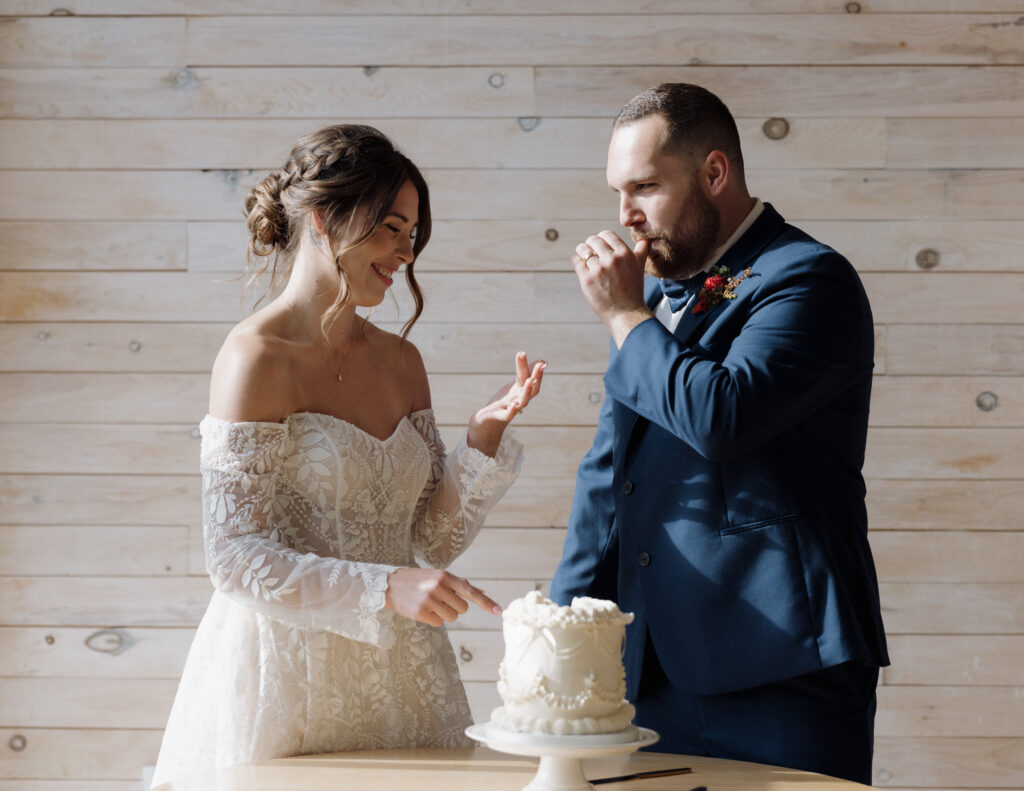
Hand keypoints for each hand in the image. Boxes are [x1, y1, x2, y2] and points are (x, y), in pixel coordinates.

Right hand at [385, 567, 500, 626]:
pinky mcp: (421, 613)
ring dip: (444, 615)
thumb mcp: (438, 576)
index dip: (486, 602)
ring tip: (430, 604)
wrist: (389, 585)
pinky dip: (433, 620)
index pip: (470, 591)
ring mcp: (429, 600)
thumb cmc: (418, 580)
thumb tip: (482, 591)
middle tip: (439, 600)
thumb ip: (459, 585)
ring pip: (452, 618)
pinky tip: (422, 610)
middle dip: (454, 607)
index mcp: (445, 576)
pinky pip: (439, 624)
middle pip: (463, 609)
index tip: (498, 611)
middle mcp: (439, 587)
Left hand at [467, 351, 545, 455]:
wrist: (489, 419)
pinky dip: (512, 410)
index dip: (534, 369)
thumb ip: (525, 372)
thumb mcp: (514, 385)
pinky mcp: (501, 416)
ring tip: (530, 380)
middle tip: (540, 365)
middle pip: (532, 389)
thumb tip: (542, 361)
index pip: (530, 378)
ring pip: (523, 401)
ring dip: (527, 391)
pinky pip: (509, 415)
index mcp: (523, 391)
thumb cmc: (504, 401)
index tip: (541, 361)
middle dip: (536, 377)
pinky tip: (514, 404)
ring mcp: (513, 408)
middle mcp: (520, 399)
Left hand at [573, 232, 653, 347]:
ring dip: (582, 252)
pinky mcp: (587, 279)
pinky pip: (577, 262)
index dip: (602, 239)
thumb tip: (644, 240)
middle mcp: (612, 260)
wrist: (626, 313)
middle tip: (591, 251)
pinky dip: (577, 261)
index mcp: (625, 254)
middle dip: (590, 245)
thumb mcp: (640, 268)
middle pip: (593, 240)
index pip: (606, 234)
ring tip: (584, 257)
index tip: (600, 246)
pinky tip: (580, 265)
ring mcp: (598, 269)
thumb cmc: (633, 291)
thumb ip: (641, 251)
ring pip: (583, 250)